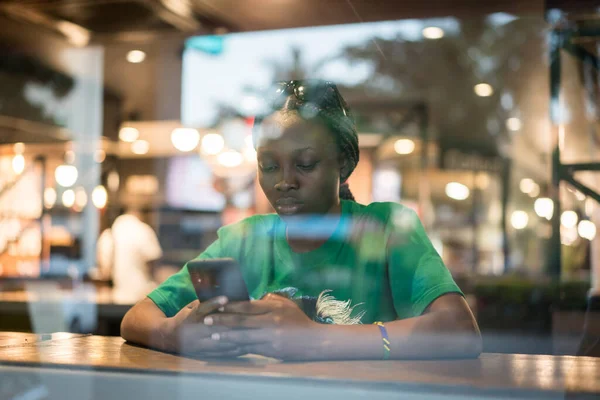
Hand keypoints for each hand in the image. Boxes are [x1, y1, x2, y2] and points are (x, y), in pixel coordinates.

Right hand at [160, 296, 246, 357]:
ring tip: (252, 333)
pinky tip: (247, 346)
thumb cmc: (186, 317)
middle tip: (249, 319)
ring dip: (236, 339)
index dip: (213, 303)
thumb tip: (226, 295)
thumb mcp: (192, 307)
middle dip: (232, 324)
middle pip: (214, 328)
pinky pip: (221, 354)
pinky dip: (234, 350)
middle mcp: (192, 333)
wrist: (168, 337)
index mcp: (189, 318)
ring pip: (220, 343)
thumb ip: (206, 303)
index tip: (226, 298)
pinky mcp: (202, 355)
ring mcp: (197, 346)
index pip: (201, 309)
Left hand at [206, 294, 323, 359]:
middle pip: (241, 321)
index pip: (248, 306)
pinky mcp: (270, 350)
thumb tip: (252, 299)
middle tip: (206, 320)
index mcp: (274, 308)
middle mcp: (271, 322)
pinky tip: (227, 346)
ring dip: (225, 336)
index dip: (231, 305)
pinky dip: (237, 347)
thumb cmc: (299, 320)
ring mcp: (270, 337)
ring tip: (212, 335)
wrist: (314, 341)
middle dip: (222, 320)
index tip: (217, 305)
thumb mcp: (286, 305)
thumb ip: (269, 300)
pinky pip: (250, 348)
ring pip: (243, 337)